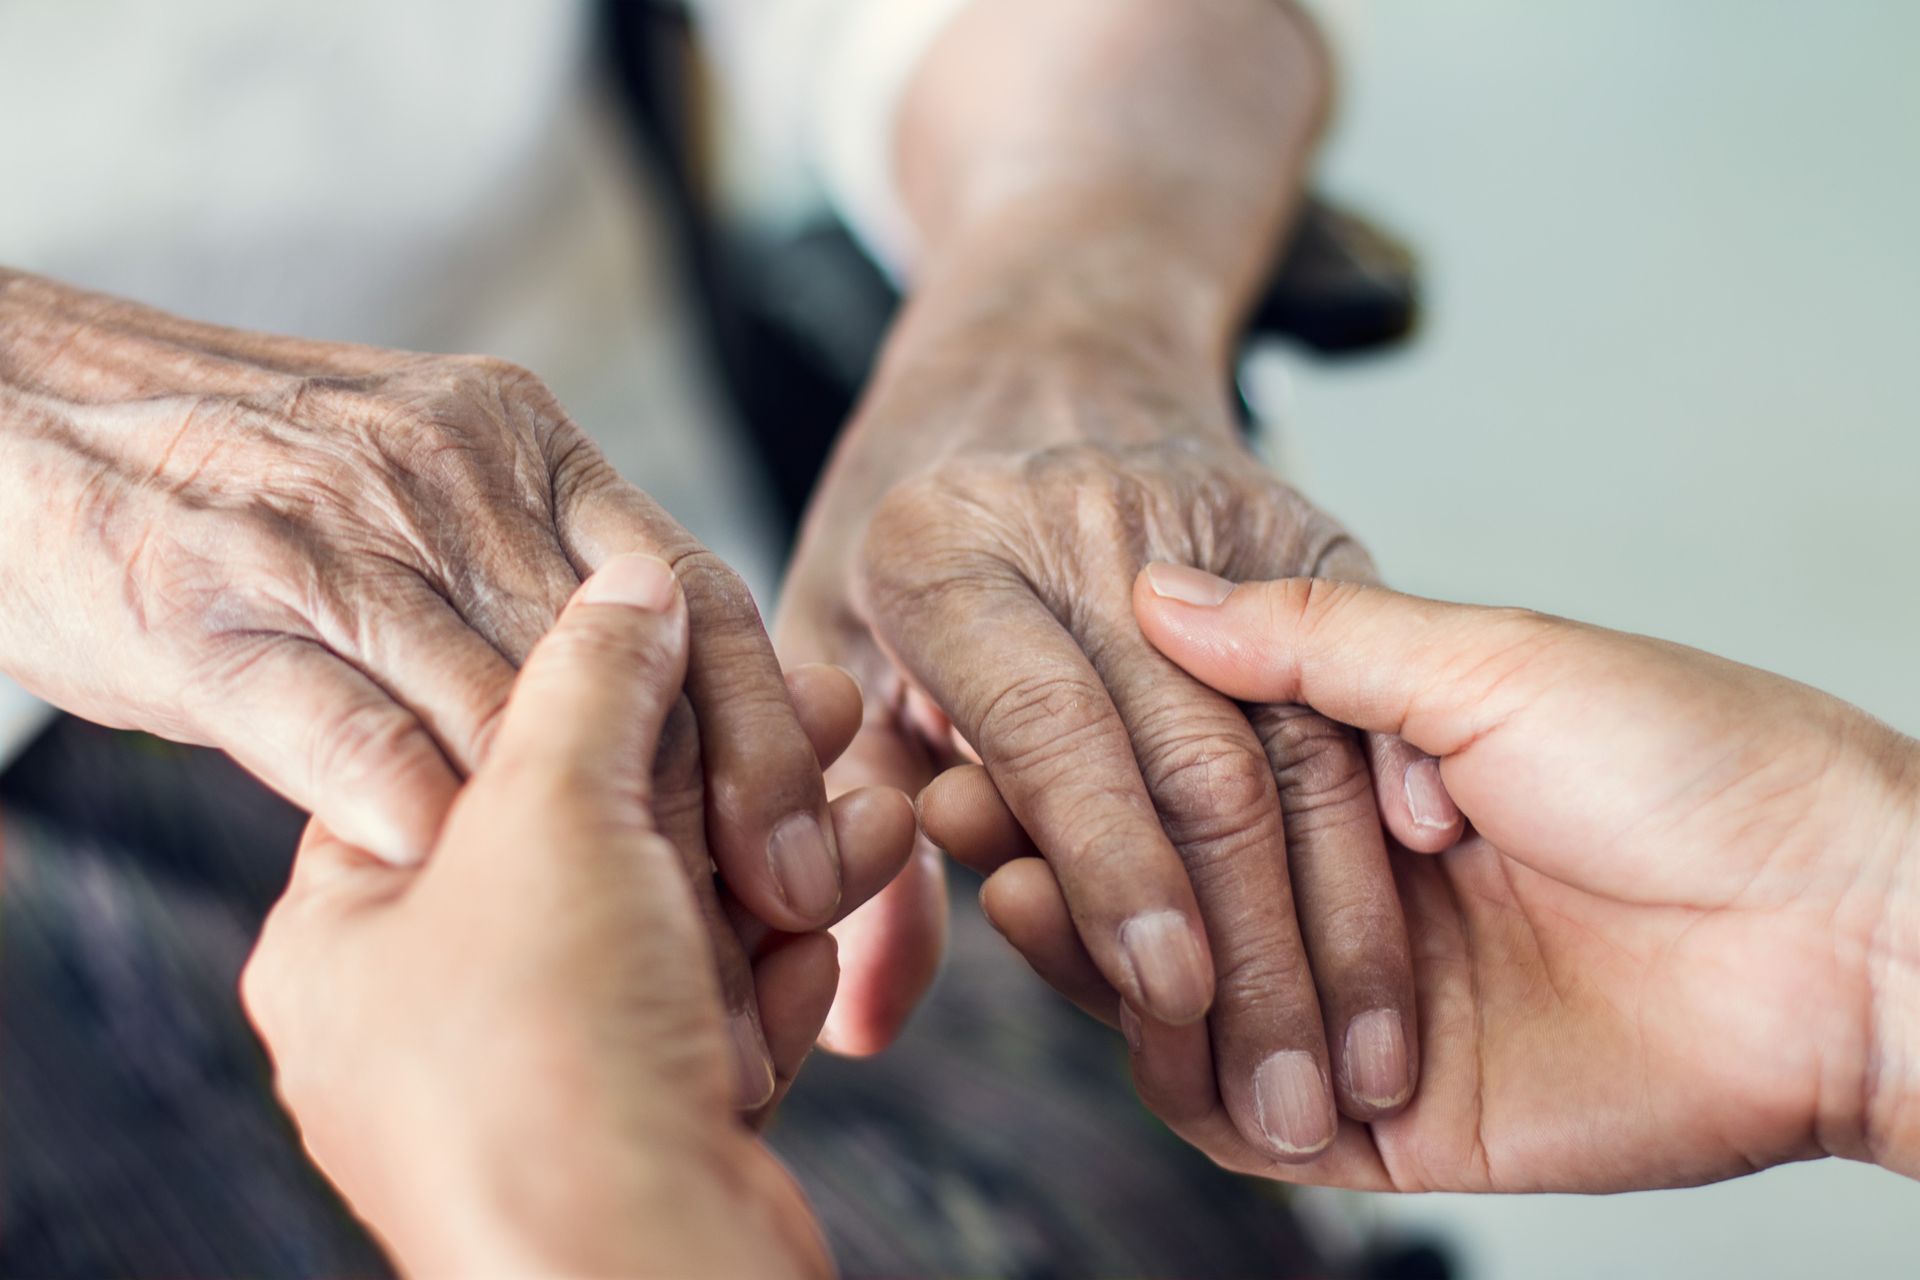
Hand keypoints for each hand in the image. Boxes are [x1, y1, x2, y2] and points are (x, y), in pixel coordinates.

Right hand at [0, 270, 853, 942]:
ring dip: (577, 843)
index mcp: (523, 441)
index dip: (769, 726)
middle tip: (761, 915)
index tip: (814, 844)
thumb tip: (680, 721)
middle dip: (705, 802)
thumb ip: (543, 583)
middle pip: (626, 664)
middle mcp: (446, 475)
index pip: (692, 589)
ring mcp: (329, 539)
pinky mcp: (212, 613)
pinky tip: (467, 889)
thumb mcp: (431, 483)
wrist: (24, 407)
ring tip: (639, 941)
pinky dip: (420, 821)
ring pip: (502, 711)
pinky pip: (349, 737)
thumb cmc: (257, 476)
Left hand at [242, 556, 870, 1276]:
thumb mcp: (553, 815)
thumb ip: (591, 675)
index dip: (593, 692)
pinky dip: (782, 962)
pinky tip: (845, 906)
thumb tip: (627, 580)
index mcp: (348, 933)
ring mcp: (539, 1078)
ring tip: (866, 809)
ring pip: (674, 922)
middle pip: (593, 841)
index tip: (690, 639)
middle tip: (815, 707)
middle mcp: (431, 1011)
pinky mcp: (638, 1126)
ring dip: (775, 863)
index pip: (467, 759)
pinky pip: (713, 1004)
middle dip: (719, 778)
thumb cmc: (547, 1065)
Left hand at [779, 311, 1460, 1159]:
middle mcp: (1081, 520)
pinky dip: (1396, 819)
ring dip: (1344, 916)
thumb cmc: (910, 526)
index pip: (1051, 732)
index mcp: (943, 549)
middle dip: (1252, 947)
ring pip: (1299, 740)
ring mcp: (1208, 514)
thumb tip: (861, 1025)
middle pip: (1194, 756)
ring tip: (1370, 1060)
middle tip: (1289, 1099)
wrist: (1041, 345)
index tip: (1170, 1003)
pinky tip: (1425, 932)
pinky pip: (1364, 688)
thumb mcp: (830, 642)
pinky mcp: (1301, 525)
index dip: (1114, 875)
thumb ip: (851, 824)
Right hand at [1056, 568, 1919, 1189]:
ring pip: (1183, 1002)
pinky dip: (1168, 1068)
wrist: (1845, 927)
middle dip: (1058, 847)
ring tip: (1013, 881)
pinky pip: (1243, 1113)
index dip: (1086, 750)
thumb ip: (1311, 646)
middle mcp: (1351, 899)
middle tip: (961, 798)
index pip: (1185, 778)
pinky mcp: (1388, 1121)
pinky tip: (1107, 998)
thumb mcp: (1488, 662)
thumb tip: (1158, 592)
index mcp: (1372, 786)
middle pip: (1164, 893)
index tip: (984, 709)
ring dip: (1087, 951)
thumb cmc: (1695, 763)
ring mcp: (1362, 1011)